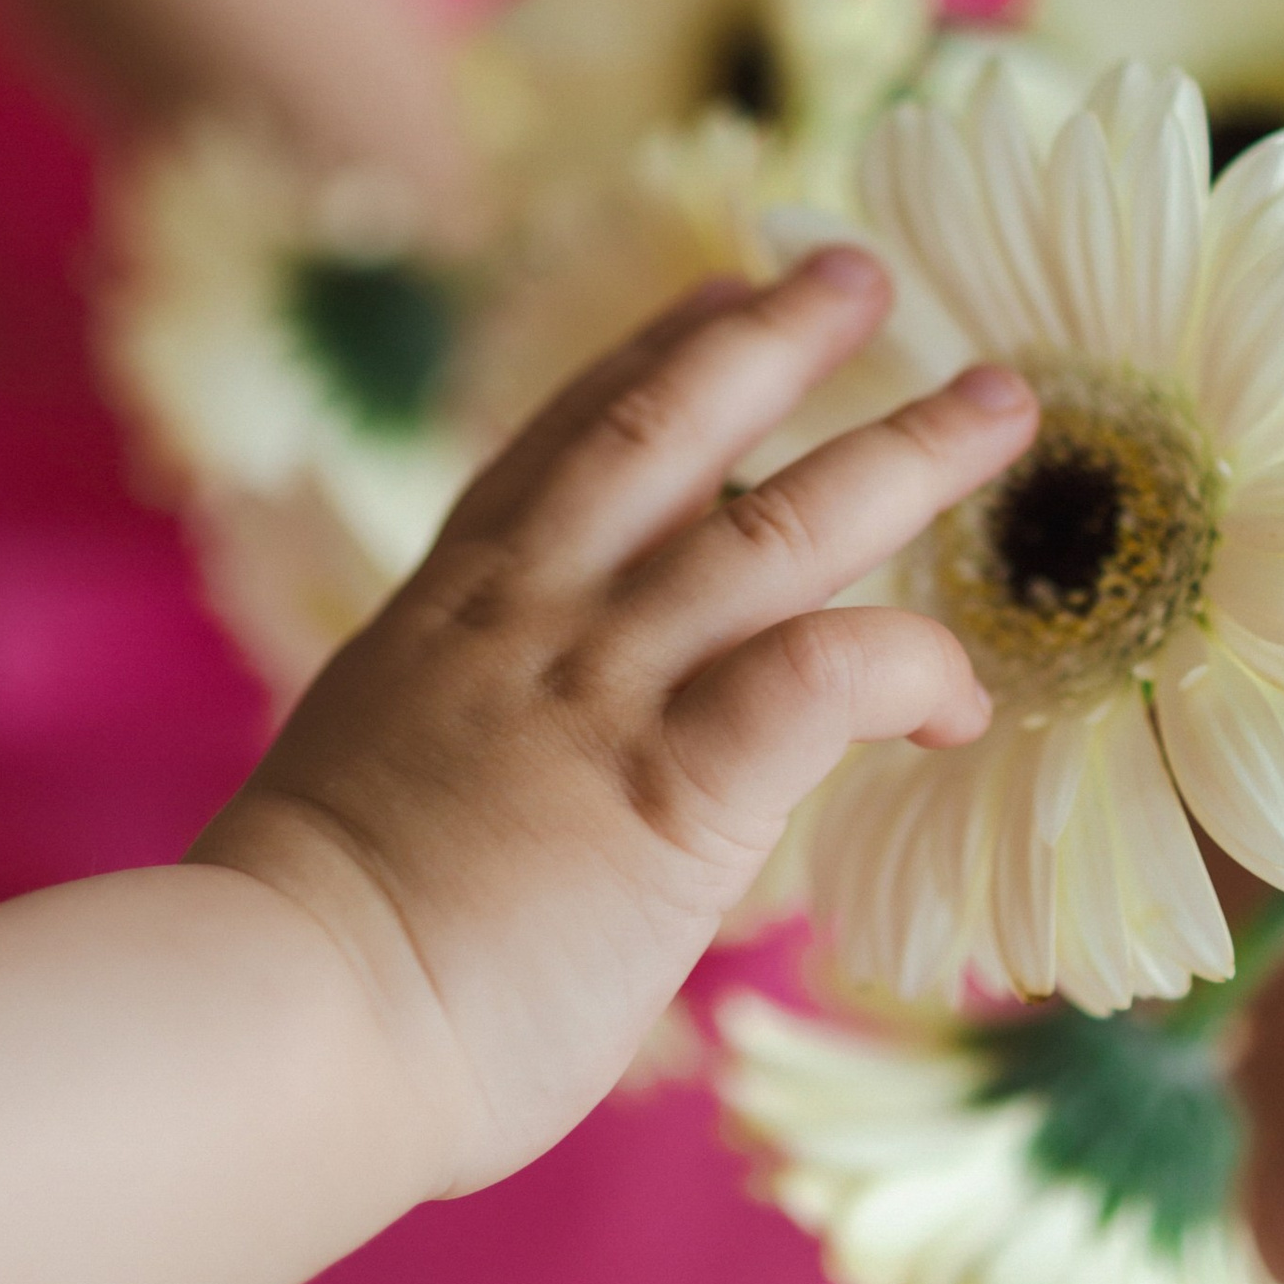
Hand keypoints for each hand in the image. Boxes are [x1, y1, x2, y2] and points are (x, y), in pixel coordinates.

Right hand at [198, 253, 1037, 1191]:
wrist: (284, 1013)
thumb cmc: (304, 954)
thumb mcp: (369, 786)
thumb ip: (453, 754)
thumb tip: (493, 803)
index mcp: (452, 607)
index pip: (564, 437)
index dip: (652, 352)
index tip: (721, 293)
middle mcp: (535, 612)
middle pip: (675, 423)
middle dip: (781, 334)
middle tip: (865, 270)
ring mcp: (609, 684)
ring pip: (784, 522)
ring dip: (906, 452)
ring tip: (999, 400)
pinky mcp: (679, 782)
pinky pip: (825, 674)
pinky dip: (912, 663)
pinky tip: (960, 696)